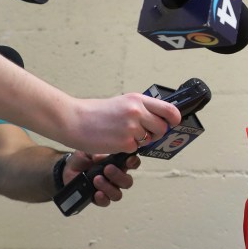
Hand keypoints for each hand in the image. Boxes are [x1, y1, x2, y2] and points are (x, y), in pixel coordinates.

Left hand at [63, 151, 138, 206]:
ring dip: (109, 187)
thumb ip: (97, 152)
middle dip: (119, 176)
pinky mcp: (99, 199)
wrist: (67, 170)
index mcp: (118, 164)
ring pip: (118, 194)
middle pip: (127, 182)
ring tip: (97, 180)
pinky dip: (102, 198)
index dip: (134, 163)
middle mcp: (116, 178)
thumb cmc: (82, 159)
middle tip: (107, 169)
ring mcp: (108, 189)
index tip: (129, 160)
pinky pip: (106, 202)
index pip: (132, 164)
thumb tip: (101, 157)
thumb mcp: (88, 151)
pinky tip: (96, 193)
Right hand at [66, 93, 180, 154]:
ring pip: (149, 139)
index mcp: (137, 99)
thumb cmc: (95, 113)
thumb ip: (141, 109)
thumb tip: (159, 119)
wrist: (74, 120)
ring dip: (140, 140)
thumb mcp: (122, 103)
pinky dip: (127, 148)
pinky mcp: (125, 142)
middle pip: (162, 127)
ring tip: (123, 134)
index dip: (173, 118)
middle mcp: (137, 111)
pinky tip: (115, 141)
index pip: (168, 109)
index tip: (172, 123)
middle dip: (156, 133)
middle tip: (143, 133)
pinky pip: (135, 149)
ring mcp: (131, 127)